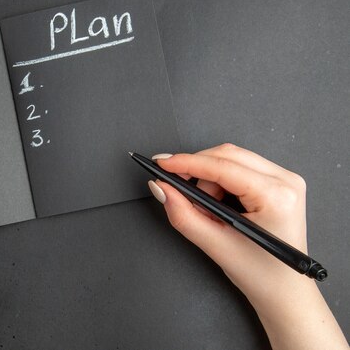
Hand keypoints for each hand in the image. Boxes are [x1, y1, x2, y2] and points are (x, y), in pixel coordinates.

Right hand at [147, 143, 347, 349]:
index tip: (161, 164)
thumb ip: (183, 214)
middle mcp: (286, 181)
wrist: (285, 291)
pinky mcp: (280, 181)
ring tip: (209, 211)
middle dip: (197, 171)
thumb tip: (161, 188)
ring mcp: (286, 178)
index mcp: (277, 196)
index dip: (187, 162)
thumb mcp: (215, 245)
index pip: (222, 167)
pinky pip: (240, 166)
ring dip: (209, 179)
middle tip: (177, 189)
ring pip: (232, 158)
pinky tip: (219, 204)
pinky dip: (220, 180)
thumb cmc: (261, 274)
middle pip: (227, 155)